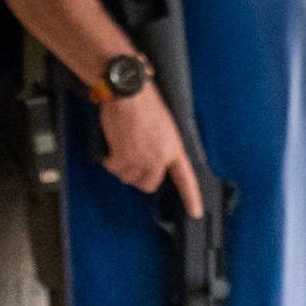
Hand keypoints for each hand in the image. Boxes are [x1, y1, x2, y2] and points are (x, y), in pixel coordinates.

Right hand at [94, 84, 204, 220]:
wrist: (129, 92)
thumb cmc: (145, 102)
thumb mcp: (164, 124)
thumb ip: (163, 146)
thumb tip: (153, 160)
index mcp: (174, 149)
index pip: (186, 178)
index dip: (191, 197)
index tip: (196, 213)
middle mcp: (159, 159)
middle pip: (148, 185)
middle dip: (139, 176)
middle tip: (133, 160)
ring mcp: (140, 160)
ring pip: (129, 178)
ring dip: (123, 166)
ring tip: (122, 144)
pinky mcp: (122, 158)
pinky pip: (114, 169)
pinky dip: (109, 160)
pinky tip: (112, 144)